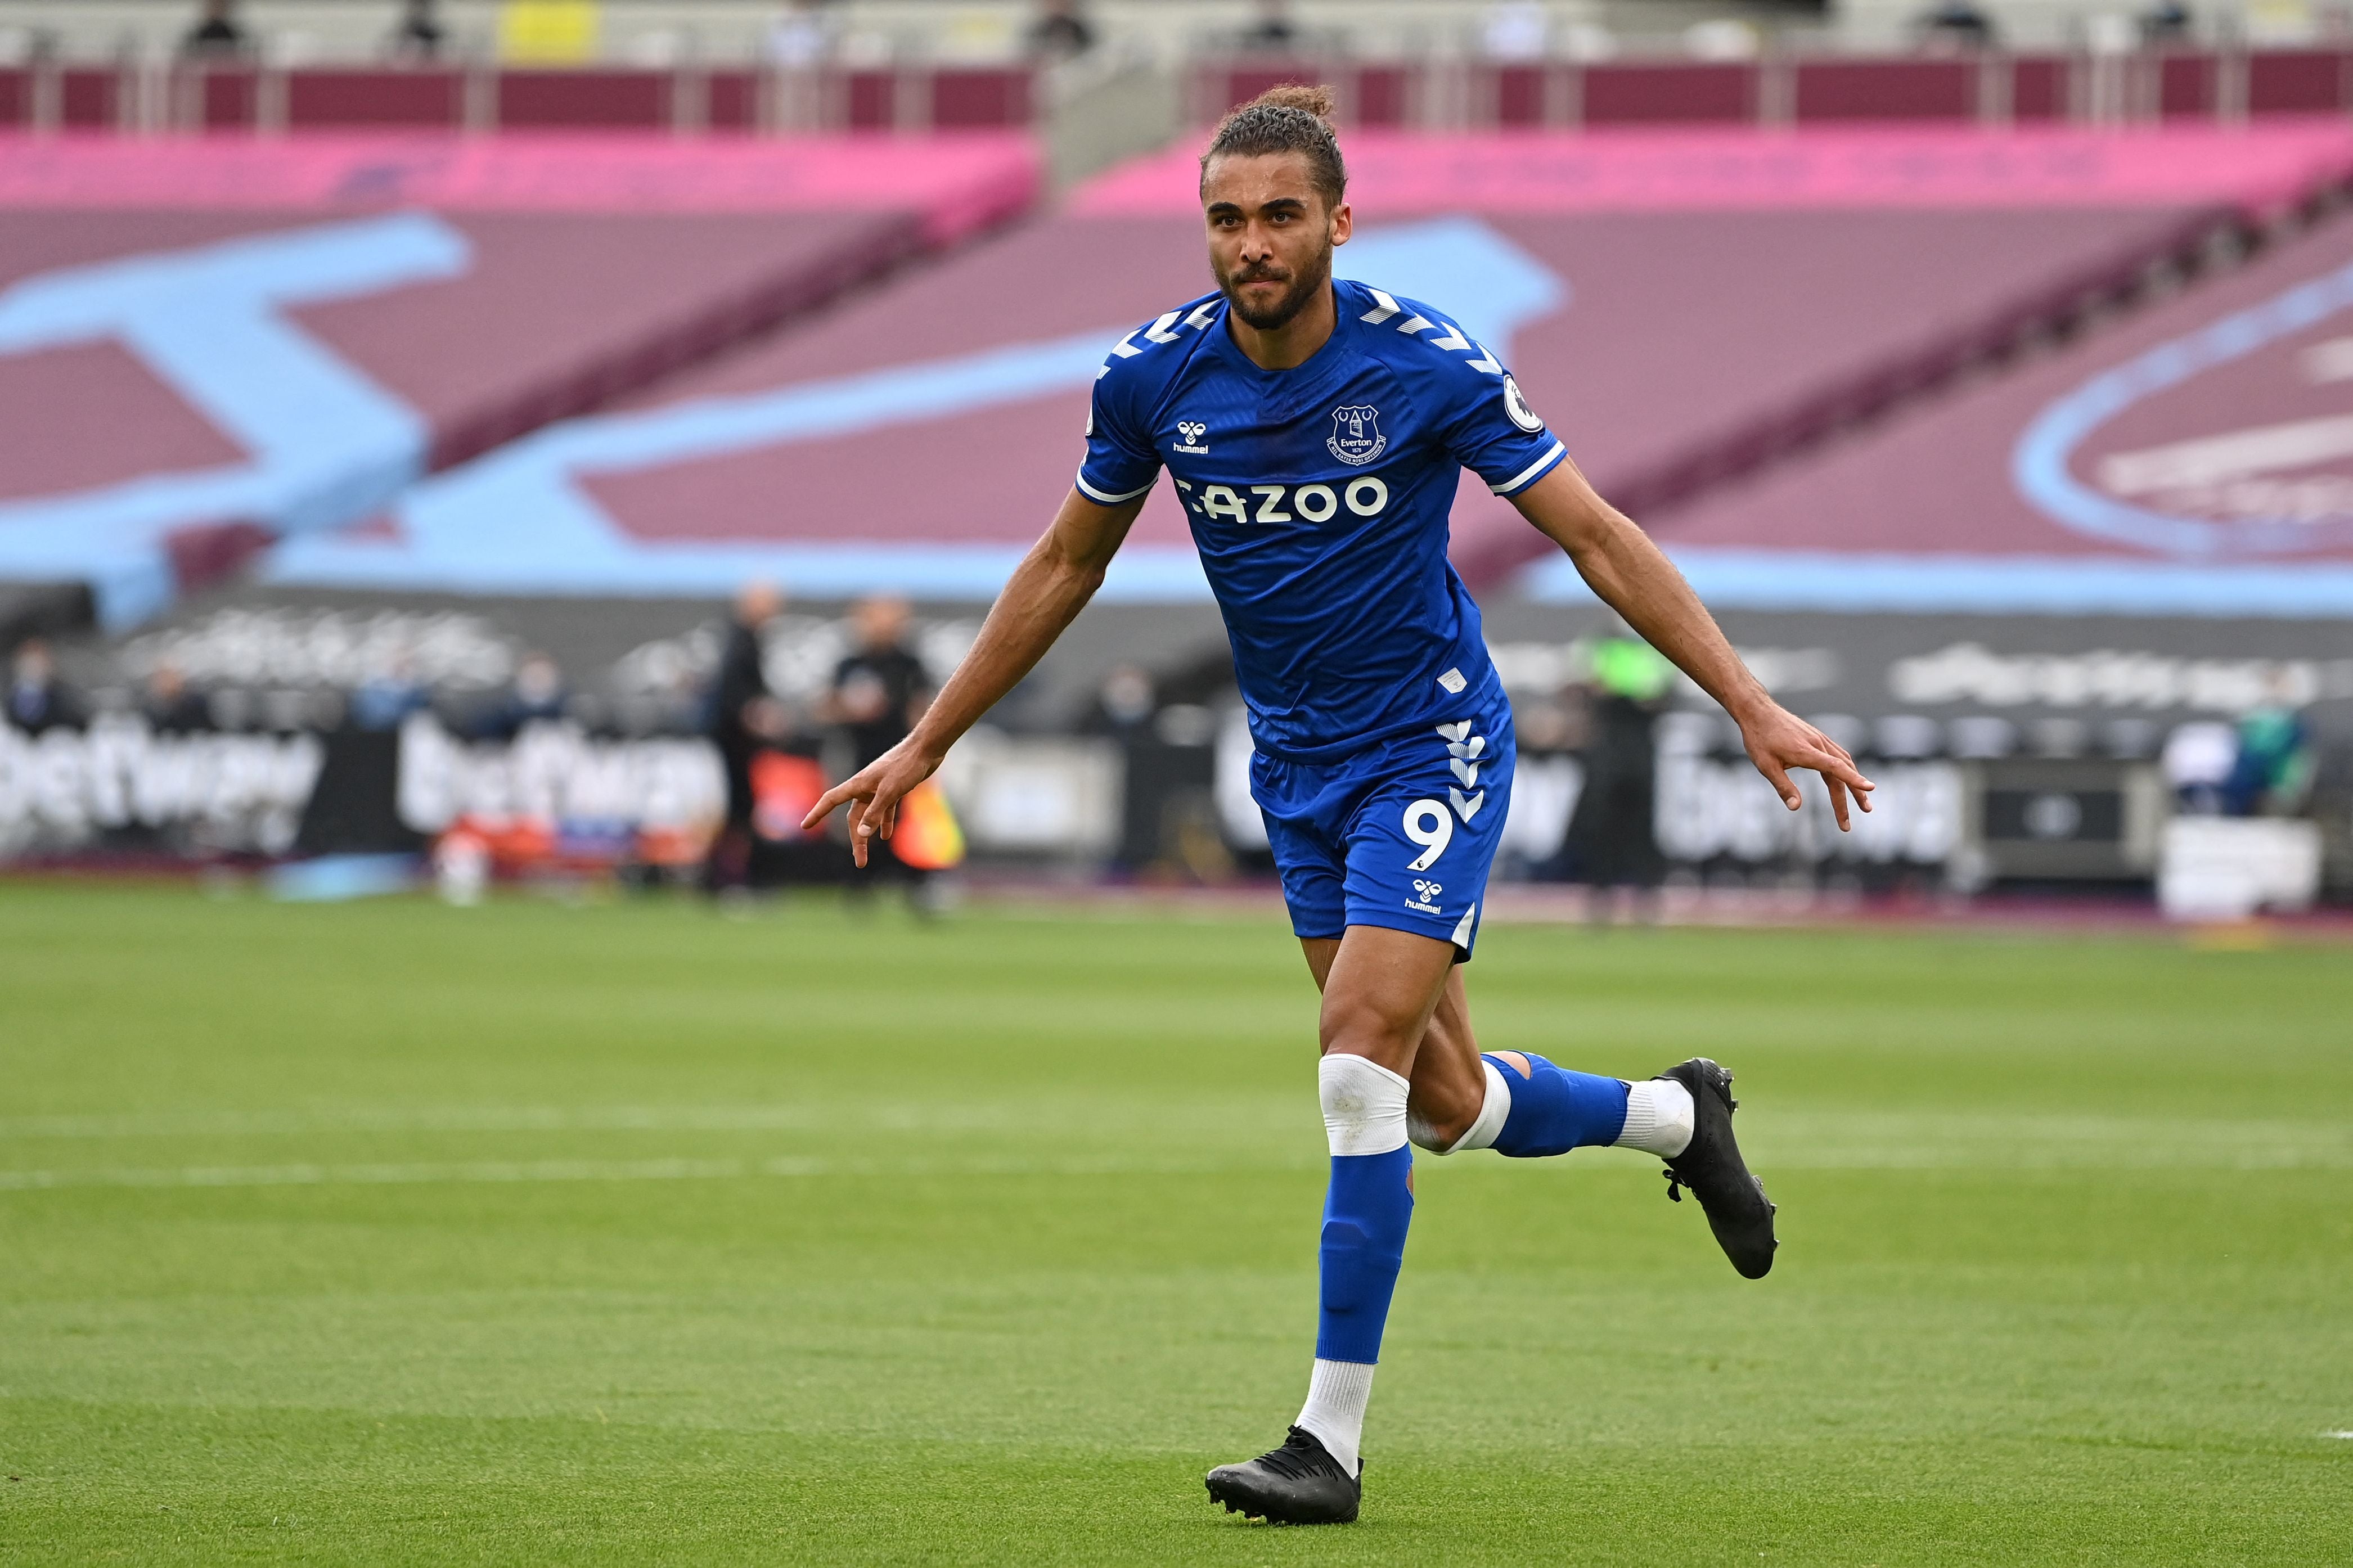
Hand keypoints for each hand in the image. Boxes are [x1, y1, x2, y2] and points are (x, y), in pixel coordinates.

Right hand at [800, 737, 941, 867]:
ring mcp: (878, 788)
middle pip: (853, 817)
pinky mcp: (893, 789)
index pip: (831, 800)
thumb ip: (875, 813)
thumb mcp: (890, 792)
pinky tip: (886, 835)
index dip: (817, 813)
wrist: (926, 749)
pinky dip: (884, 822)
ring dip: (868, 835)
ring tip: (868, 855)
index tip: (805, 826)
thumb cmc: (906, 767)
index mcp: (858, 784)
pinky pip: (884, 810)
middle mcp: (865, 787)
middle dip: (856, 840)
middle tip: (860, 862)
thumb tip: (861, 834)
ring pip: (868, 816)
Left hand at [1736, 703, 1874, 830]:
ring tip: (1863, 801)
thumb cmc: (1759, 739)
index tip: (1871, 788)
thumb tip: (1796, 808)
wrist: (1758, 711)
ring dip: (1854, 782)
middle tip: (1863, 814)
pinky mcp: (1817, 737)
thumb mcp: (1766, 766)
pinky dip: (1847, 769)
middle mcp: (1818, 744)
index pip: (1836, 768)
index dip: (1854, 779)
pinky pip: (1838, 754)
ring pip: (1844, 762)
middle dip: (1854, 794)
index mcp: (1806, 752)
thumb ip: (1783, 787)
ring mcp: (1819, 739)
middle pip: (1842, 771)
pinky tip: (1847, 778)